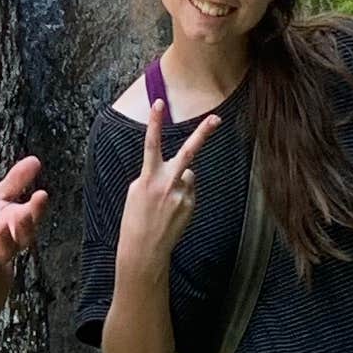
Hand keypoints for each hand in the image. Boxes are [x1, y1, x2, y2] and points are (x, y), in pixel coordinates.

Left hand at [0, 157, 46, 288]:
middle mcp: (11, 241)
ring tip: (2, 224)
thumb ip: (17, 182)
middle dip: (26, 224)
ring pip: (5, 249)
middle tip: (27, 212)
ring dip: (5, 238)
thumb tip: (36, 159)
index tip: (42, 194)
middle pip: (23, 235)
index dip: (38, 207)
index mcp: (18, 223)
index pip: (32, 216)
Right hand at [117, 95, 219, 278]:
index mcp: (148, 178)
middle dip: (203, 133)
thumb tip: (179, 171)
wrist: (144, 249)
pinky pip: (189, 191)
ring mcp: (182, 195)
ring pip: (187, 175)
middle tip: (216, 118)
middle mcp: (167, 183)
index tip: (159, 103)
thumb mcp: (136, 192)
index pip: (151, 143)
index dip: (155, 122)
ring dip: (180, 182)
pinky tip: (171, 211)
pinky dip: (182, 196)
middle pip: (188, 152)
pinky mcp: (190, 205)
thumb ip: (155, 175)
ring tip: (165, 203)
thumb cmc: (135, 219)